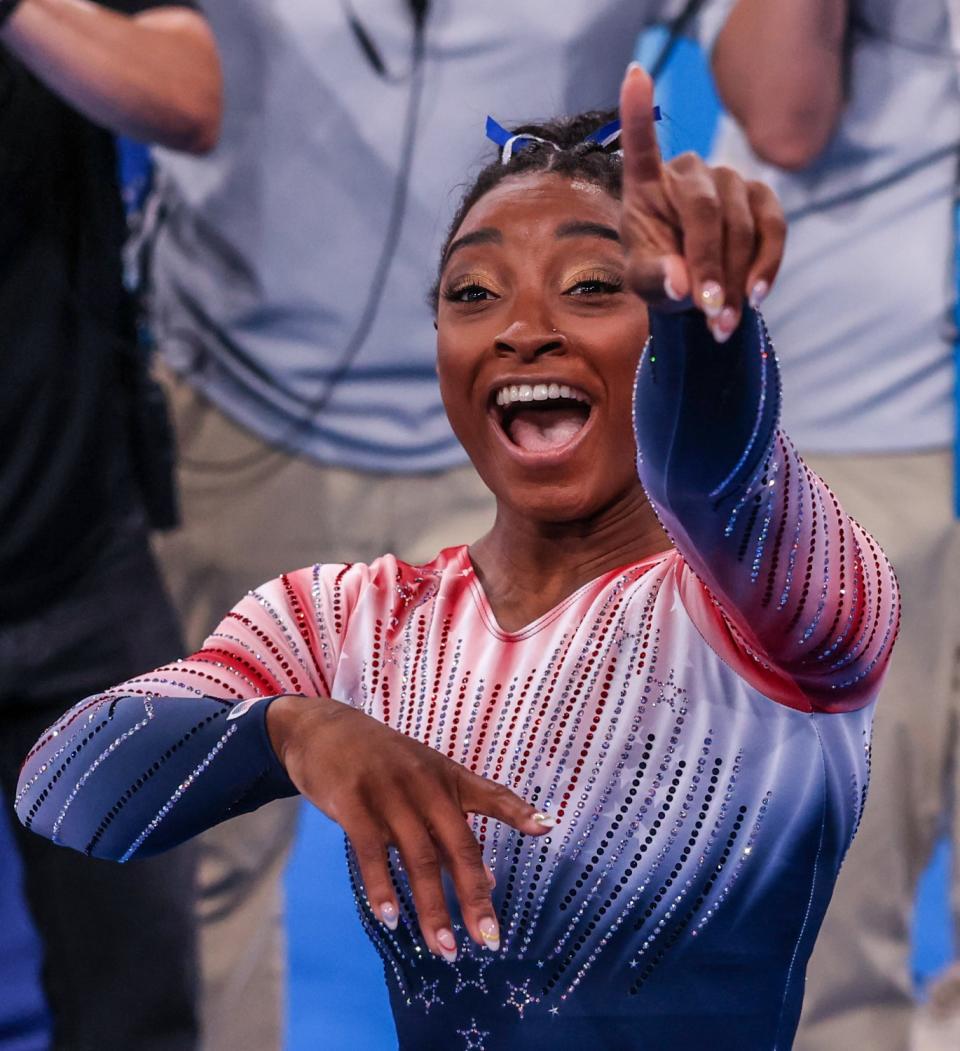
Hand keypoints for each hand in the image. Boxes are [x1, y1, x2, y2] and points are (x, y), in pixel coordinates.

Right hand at [267, 695, 552, 960]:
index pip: (490, 792)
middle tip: (488, 939)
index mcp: (446, 776)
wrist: (324, 728)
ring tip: (443, 947)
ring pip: (418, 858)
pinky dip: (383, 888)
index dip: (518, 810)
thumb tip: (488, 877)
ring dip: (432, 908)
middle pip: (458, 844)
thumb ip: (453, 825)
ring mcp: (389, 793)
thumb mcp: (422, 779)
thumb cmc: (381, 761)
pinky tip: (392, 919)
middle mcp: (424, 784)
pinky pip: (371, 853)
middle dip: (474, 896)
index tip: (546, 826)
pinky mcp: (353, 802)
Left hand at [618, 63, 786, 341]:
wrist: (696, 287)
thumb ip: (653, 280)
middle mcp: (689, 171)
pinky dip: (767, 266)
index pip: (640, 144)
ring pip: (741, 226)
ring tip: (724, 323)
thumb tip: (680, 281)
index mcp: (646, 184)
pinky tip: (756, 298)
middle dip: (709, 265)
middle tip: (709, 312)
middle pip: (704, 211)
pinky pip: (773, 229)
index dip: (638, 112)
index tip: (635, 75)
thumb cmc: (660, 276)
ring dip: (737, 279)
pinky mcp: (762, 197)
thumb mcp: (644, 284)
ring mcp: (729, 179)